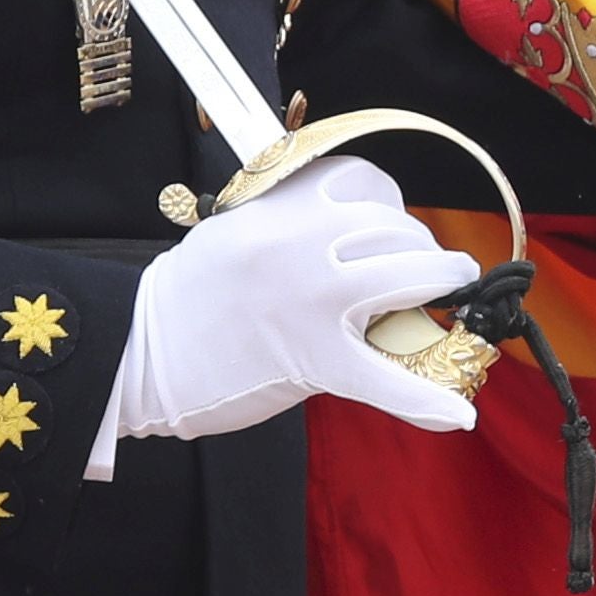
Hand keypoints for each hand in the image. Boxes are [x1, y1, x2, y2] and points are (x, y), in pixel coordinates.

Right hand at [106, 155, 477, 445]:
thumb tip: (358, 234)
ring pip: (410, 274)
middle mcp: (303, 242)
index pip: (363, 181)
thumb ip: (294, 222)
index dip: (388, 205)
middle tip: (417, 273)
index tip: (389, 227)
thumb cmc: (188, 295)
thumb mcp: (237, 229)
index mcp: (280, 206)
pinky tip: (457, 414)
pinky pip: (385, 380)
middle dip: (417, 248)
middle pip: (395, 227)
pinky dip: (426, 402)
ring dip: (440, 283)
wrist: (138, 350)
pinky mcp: (313, 359)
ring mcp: (313, 299)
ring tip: (448, 295)